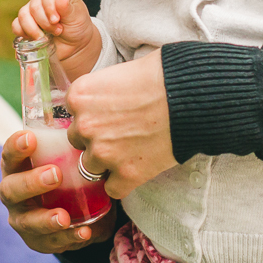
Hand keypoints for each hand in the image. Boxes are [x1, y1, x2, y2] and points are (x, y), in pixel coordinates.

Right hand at [0, 130, 116, 253]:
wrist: (76, 210)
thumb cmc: (67, 172)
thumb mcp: (67, 156)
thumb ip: (72, 141)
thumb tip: (95, 118)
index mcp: (17, 167)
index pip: (9, 154)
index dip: (16, 146)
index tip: (31, 138)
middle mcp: (13, 193)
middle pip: (11, 189)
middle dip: (31, 182)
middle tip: (55, 174)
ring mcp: (23, 219)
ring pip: (26, 221)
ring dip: (45, 219)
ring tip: (64, 217)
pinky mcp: (38, 240)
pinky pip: (50, 242)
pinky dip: (68, 238)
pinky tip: (84, 232)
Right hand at [11, 0, 99, 75]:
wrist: (74, 45)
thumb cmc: (77, 27)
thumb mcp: (77, 18)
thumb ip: (68, 9)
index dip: (49, 7)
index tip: (56, 20)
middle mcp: (41, 0)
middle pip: (34, 7)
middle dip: (45, 23)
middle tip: (58, 31)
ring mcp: (31, 12)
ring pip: (23, 16)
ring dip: (34, 30)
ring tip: (47, 38)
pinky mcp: (25, 25)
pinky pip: (16, 26)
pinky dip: (24, 34)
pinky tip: (36, 39)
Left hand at [66, 49, 177, 199]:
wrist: (189, 95)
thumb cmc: (158, 75)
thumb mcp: (118, 73)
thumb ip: (100, 92)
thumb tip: (99, 104)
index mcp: (79, 96)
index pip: (73, 115)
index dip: (92, 116)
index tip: (109, 115)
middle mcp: (85, 125)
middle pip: (78, 142)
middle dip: (96, 139)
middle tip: (121, 132)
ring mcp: (104, 153)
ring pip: (91, 168)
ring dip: (107, 162)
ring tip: (130, 150)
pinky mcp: (126, 174)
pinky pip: (113, 189)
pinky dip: (123, 182)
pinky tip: (137, 168)